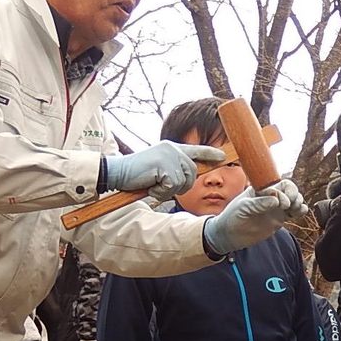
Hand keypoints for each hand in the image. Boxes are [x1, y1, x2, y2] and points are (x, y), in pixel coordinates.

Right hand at [100, 142, 225, 199]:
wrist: (116, 172)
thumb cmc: (136, 174)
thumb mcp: (159, 168)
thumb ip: (174, 168)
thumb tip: (190, 176)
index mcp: (172, 148)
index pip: (196, 150)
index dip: (211, 154)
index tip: (223, 156)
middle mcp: (173, 149)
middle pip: (192, 174)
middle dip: (180, 186)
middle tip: (160, 187)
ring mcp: (169, 156)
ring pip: (183, 182)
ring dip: (168, 190)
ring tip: (153, 185)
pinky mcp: (164, 166)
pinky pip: (172, 186)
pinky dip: (160, 192)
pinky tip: (149, 186)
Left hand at [202, 179, 306, 255]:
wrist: (230, 235)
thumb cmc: (233, 216)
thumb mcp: (243, 207)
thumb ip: (259, 203)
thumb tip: (276, 200)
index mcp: (262, 188)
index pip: (280, 184)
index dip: (285, 192)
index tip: (281, 204)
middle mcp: (271, 196)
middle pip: (290, 190)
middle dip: (295, 195)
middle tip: (290, 206)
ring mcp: (276, 207)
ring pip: (294, 200)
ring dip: (299, 202)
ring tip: (296, 210)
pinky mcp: (279, 218)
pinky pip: (294, 212)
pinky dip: (300, 211)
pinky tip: (299, 213)